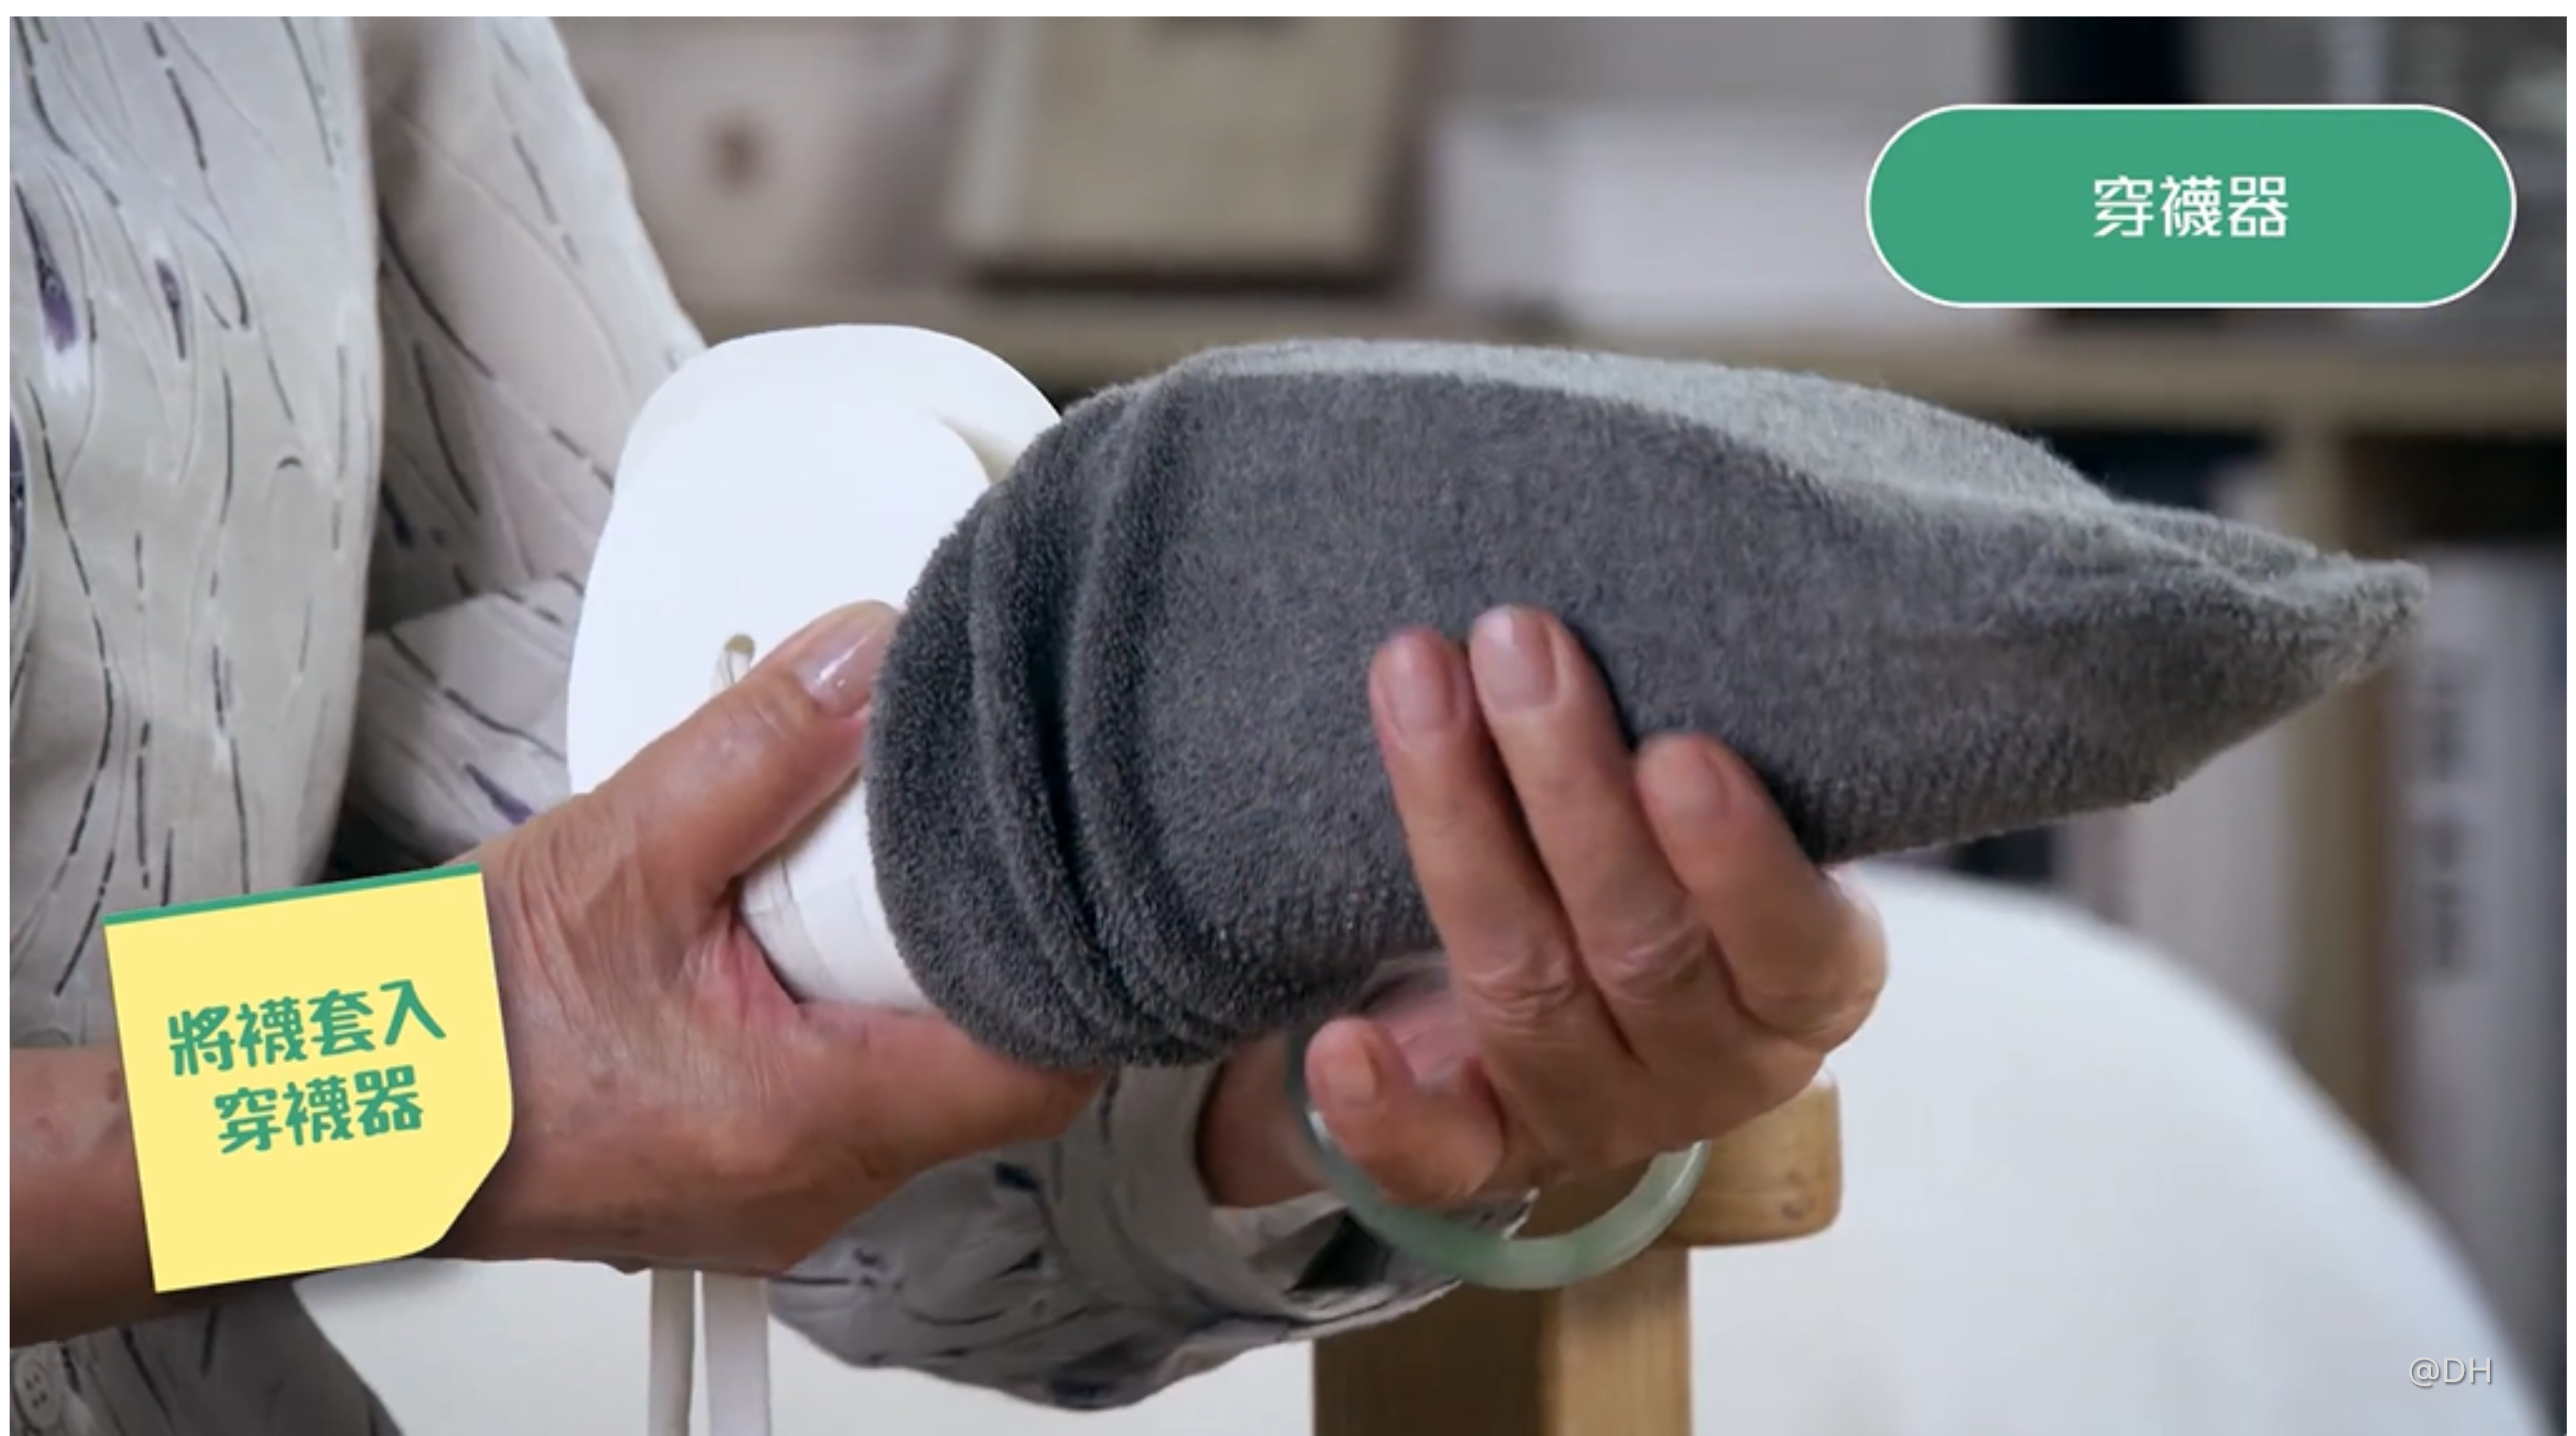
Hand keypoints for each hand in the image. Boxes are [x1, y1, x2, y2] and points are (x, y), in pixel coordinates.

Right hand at [445, 602, 1098, 1273]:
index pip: (1038, 1068)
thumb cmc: (444, 1027)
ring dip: (898, 980)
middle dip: (982, 953)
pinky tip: (785, 947)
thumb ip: (757, 749)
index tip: (1060, 874)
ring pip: (918, 1084)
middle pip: (989, 1070)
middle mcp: (808, 1186)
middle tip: (930, 853)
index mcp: (802, 1122)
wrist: (327, 1108)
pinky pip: (846, 1095)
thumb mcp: (614, 848)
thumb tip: (868, 661)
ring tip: (834, 893)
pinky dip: (842, 1015)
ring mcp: (777, 1193)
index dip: (1077, 969)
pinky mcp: (744, 1177)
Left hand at [1199, 607, 1885, 1209]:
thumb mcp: (1724, 807)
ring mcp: (1590, 1113)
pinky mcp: (1483, 1153)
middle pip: (1636, 941)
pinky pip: (1431, 1156)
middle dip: (1566, 785)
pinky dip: (1383, 1106)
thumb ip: (1712, 734)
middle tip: (1516, 638)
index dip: (1736, 854)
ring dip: (1457, 828)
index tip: (1682, 745)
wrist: (1584, 1007)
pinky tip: (1336, 1043)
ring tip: (1414, 680)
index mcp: (1803, 986)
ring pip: (1521, 985)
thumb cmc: (1667, 854)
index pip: (1791, 937)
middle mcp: (1708, 1066)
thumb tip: (1690, 537)